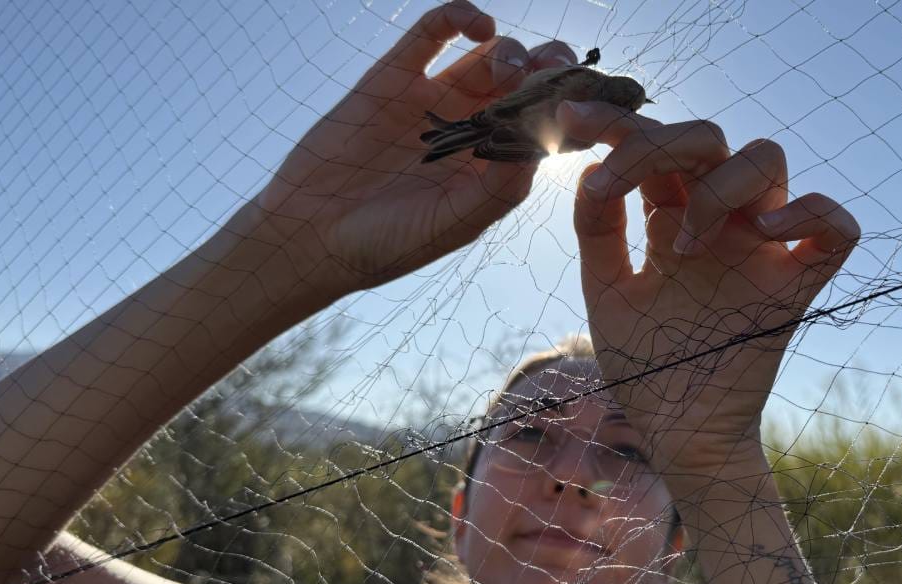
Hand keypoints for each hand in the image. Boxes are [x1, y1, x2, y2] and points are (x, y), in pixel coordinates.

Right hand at [229, 1, 581, 293]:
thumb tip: (544, 139)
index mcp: (497, 166)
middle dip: (552, 72)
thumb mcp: (455, 222)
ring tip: (506, 71)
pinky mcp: (394, 75)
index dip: (576, 108)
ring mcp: (436, 99)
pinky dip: (461, 16)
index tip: (592, 100)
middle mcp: (473, 129)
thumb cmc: (387, 243)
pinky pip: (434, 32)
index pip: (552, 125)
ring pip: (492, 54)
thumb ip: (502, 184)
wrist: (309, 236)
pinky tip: (478, 25)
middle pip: (530, 83)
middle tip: (555, 77)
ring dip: (512, 51)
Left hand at [560, 102, 859, 474]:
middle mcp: (721, 223)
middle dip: (656, 143)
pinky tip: (766, 234)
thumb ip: (599, 233)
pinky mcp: (797, 287)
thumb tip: (592, 169)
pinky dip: (809, 214)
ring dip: (717, 186)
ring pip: (767, 160)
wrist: (681, 437)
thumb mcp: (608, 293)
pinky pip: (836, 228)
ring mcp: (761, 250)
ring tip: (680, 246)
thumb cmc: (647, 368)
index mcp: (674, 219)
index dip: (615, 124)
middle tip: (614, 182)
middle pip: (708, 139)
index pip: (654, 148)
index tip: (569, 119)